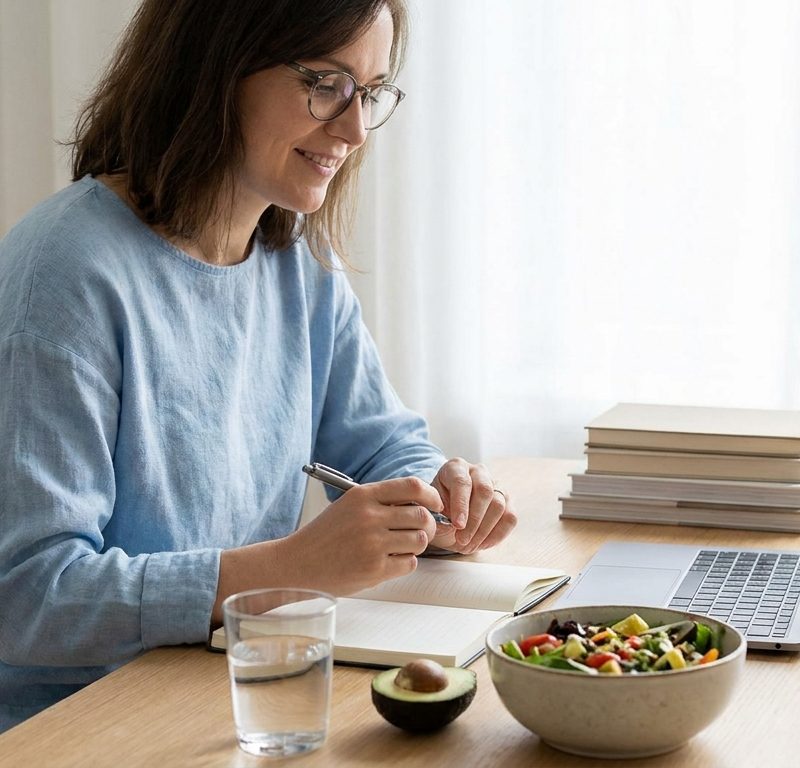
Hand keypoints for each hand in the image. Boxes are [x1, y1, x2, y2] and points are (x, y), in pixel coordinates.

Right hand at [212, 476, 441, 623]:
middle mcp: (370, 516)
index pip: (413, 486)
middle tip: (420, 531)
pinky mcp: (374, 569)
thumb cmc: (326, 534)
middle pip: (422, 516)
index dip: (432, 495)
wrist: (298, 563)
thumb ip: (381, 501)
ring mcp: (372, 543)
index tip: (435, 504)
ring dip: (416, 545)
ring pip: (420, 541)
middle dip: (428, 525)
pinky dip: (405, 563)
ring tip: (401, 547)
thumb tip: (422, 502)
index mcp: (364, 495)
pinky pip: (409, 563)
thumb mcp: (350, 506)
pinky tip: (390, 561)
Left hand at [429, 458, 516, 553]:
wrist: (446, 514)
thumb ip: (435, 516)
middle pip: (485, 491)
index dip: (461, 505)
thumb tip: (450, 526)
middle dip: (474, 520)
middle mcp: (478, 471)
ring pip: (499, 505)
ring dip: (484, 530)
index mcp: (455, 467)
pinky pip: (510, 517)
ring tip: (468, 546)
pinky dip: (497, 535)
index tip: (457, 526)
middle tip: (462, 541)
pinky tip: (482, 544)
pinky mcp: (507, 500)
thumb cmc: (436, 510)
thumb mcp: (429, 510)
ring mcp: (496, 484)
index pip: (462, 482)